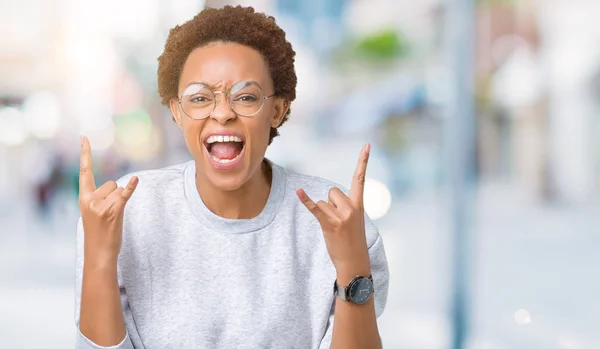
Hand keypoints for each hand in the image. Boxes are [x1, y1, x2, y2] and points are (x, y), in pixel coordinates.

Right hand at [78, 136, 138, 264]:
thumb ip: (100, 197)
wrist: (99, 253)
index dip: (85, 153)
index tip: (84, 137)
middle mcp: (90, 199)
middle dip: (115, 195)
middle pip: (111, 183)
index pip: (84, 171)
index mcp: (83, 198)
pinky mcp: (114, 210)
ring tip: (113, 218)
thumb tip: (118, 186)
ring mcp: (101, 205)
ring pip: (119, 189)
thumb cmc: (99, 233)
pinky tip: (136, 180)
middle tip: (109, 214)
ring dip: (120, 201)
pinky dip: (131, 187)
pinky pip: (125, 194)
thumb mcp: (93, 212)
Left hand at [297, 144, 370, 278]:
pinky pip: (315, 207)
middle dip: (330, 204)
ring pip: (322, 202)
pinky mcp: (329, 223)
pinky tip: (298, 191)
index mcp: (359, 205)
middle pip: (332, 191)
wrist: (354, 262)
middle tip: (338, 221)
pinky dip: (305, 199)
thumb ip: (346, 205)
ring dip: (323, 214)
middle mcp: (351, 207)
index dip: (363, 162)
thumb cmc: (353, 241)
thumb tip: (329, 198)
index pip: (360, 179)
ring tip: (333, 228)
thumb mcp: (355, 220)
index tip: (367, 146)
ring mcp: (340, 216)